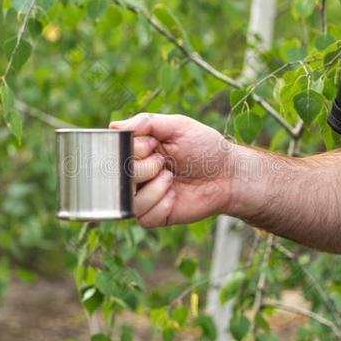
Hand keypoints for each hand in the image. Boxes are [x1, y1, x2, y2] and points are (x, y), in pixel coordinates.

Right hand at [110, 113, 234, 227]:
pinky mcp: (154, 216)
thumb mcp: (178, 126)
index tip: (156, 145)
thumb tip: (113, 126)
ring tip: (171, 179)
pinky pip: (143, 217)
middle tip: (166, 163)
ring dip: (154, 188)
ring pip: (128, 199)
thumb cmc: (204, 147)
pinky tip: (174, 197)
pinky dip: (160, 205)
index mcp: (137, 150)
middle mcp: (135, 173)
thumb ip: (146, 122)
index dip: (136, 149)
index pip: (116, 151)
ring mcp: (143, 195)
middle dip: (146, 168)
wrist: (227, 174)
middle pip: (119, 176)